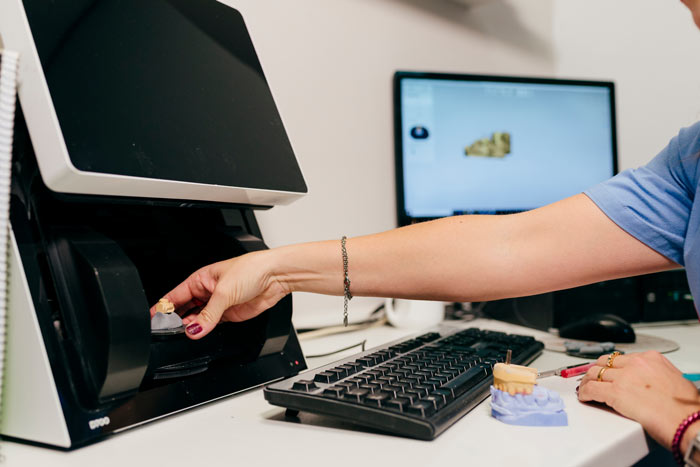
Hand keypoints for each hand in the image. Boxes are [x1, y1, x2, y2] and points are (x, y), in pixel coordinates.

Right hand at [150, 251, 289, 339]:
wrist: (275, 276)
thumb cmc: (252, 269)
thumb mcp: (224, 292)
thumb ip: (208, 314)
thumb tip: (194, 329)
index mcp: (200, 279)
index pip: (175, 295)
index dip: (162, 307)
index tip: (153, 320)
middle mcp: (207, 291)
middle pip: (184, 309)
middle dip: (176, 320)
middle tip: (168, 331)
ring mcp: (218, 303)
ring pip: (198, 319)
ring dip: (192, 327)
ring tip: (185, 334)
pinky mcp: (229, 314)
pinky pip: (212, 324)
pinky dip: (206, 331)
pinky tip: (200, 334)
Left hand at [578, 351, 699, 449]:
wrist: (688, 422)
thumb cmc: (686, 408)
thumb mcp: (674, 379)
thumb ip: (656, 375)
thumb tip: (649, 381)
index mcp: (651, 358)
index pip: (622, 358)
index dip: (611, 367)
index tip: (607, 372)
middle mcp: (636, 364)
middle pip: (605, 363)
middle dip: (597, 371)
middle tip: (592, 379)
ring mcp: (624, 377)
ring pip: (594, 373)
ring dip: (587, 381)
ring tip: (584, 388)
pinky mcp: (615, 392)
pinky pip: (591, 388)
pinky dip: (584, 392)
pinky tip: (584, 397)